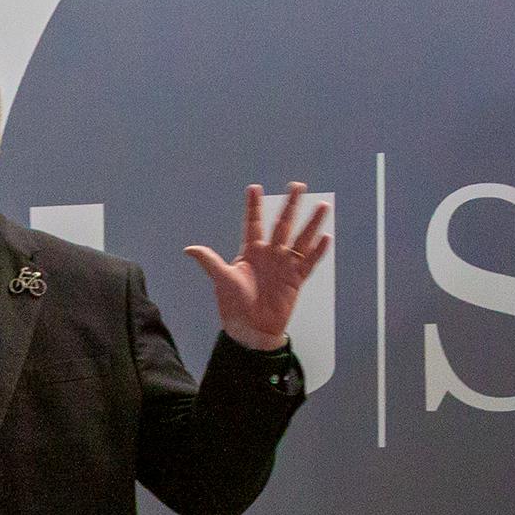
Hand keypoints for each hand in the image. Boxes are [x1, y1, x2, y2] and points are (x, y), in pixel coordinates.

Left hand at [186, 182, 331, 350]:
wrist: (251, 329)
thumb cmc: (234, 305)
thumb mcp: (222, 280)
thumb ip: (210, 261)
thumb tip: (189, 249)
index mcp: (251, 251)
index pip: (253, 223)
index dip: (254, 206)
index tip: (254, 188)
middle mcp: (270, 254)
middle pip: (282, 224)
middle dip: (290, 205)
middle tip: (297, 185)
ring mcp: (284, 265)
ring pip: (300, 239)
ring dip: (311, 224)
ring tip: (322, 206)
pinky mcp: (295, 279)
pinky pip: (309, 262)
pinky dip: (318, 251)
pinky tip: (326, 237)